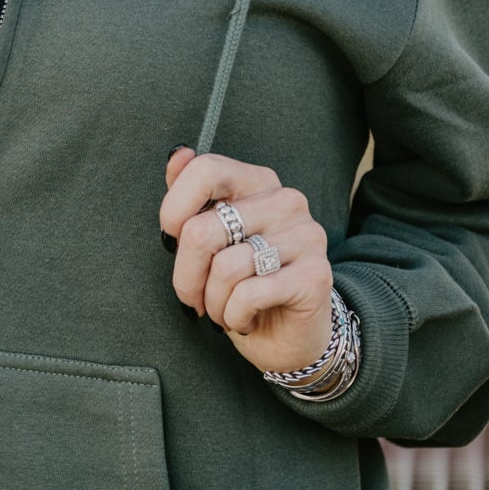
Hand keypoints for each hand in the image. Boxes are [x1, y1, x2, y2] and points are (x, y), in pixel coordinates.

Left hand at [159, 148, 333, 375]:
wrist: (288, 336)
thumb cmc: (243, 283)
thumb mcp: (211, 239)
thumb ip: (193, 194)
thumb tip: (178, 153)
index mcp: (259, 181)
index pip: (205, 170)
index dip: (174, 209)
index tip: (172, 241)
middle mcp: (287, 201)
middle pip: (203, 229)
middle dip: (186, 275)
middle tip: (192, 296)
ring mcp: (306, 235)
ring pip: (224, 267)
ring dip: (212, 302)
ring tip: (221, 309)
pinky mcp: (316, 274)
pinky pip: (248, 295)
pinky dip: (233, 315)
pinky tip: (243, 319)